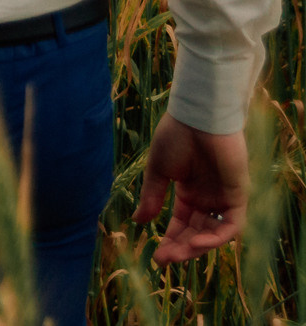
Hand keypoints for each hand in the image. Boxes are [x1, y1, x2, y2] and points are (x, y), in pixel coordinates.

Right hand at [133, 114, 248, 263]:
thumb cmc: (175, 137)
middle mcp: (208, 199)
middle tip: (163, 260)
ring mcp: (223, 197)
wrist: (196, 117)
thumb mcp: (158, 171)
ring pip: (215, 233)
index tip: (156, 256)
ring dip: (197, 247)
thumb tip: (138, 222)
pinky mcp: (237, 194)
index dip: (170, 240)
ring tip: (178, 253)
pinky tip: (196, 241)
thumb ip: (152, 197)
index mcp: (189, 193)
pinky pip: (231, 224)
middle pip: (197, 233)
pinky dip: (216, 237)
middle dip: (181, 248)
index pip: (182, 224)